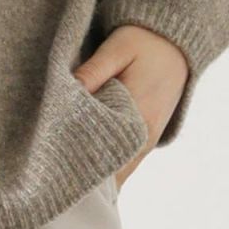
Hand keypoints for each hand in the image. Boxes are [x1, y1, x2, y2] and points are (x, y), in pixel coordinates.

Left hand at [73, 24, 188, 190]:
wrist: (175, 42)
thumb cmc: (143, 41)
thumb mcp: (117, 48)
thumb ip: (94, 70)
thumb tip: (70, 90)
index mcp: (138, 115)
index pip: (109, 157)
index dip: (84, 172)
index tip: (57, 179)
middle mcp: (145, 134)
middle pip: (114, 171)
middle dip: (86, 180)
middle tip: (53, 187)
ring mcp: (148, 137)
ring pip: (120, 170)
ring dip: (97, 176)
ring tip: (64, 185)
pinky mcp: (147, 134)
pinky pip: (126, 160)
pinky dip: (109, 166)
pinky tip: (86, 171)